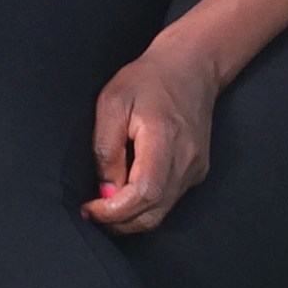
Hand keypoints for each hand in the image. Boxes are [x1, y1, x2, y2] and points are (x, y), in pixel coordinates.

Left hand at [79, 40, 221, 233]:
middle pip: (153, 213)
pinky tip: (129, 191)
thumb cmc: (148, 79)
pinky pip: (169, 200)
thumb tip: (106, 191)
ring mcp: (195, 168)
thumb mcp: (113, 102)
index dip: (114, 211)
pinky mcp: (197, 170)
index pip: (144, 193)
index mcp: (165, 139)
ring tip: (106, 204)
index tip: (89, 208)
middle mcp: (186, 159)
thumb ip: (107, 148)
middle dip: (118, 222)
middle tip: (93, 212)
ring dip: (131, 217)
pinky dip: (147, 206)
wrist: (191, 65)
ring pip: (161, 212)